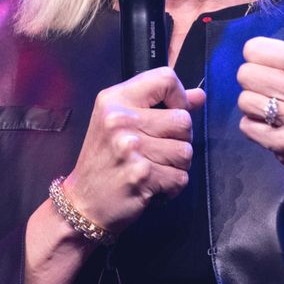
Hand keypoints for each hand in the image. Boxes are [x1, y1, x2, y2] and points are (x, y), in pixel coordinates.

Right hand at [62, 66, 204, 233]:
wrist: (83, 203)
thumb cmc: (105, 160)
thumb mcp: (123, 123)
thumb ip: (161, 105)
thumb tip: (199, 96)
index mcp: (115, 99)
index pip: (165, 79)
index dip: (179, 97)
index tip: (172, 112)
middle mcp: (120, 120)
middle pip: (183, 120)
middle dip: (179, 139)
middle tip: (157, 150)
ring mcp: (130, 147)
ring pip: (186, 151)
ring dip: (177, 165)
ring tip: (154, 167)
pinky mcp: (141, 175)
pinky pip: (181, 177)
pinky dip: (172, 185)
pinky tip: (153, 184)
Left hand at [236, 0, 283, 207]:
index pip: (253, 49)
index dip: (260, 60)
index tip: (277, 70)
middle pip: (244, 74)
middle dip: (255, 84)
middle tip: (275, 93)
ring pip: (243, 101)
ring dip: (255, 108)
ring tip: (276, 111)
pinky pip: (247, 127)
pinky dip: (256, 130)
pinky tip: (276, 129)